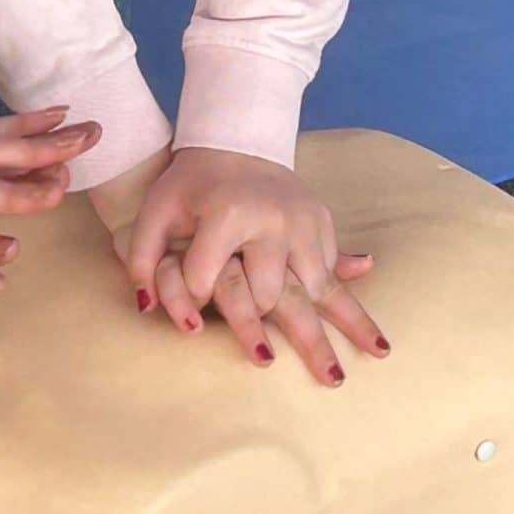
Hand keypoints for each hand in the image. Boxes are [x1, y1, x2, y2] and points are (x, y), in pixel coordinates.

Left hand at [96, 148, 385, 385]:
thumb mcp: (156, 213)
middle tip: (296, 371)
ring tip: (351, 372)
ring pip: (316, 289)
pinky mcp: (322, 222)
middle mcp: (273, 220)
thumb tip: (146, 307)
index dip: (194, 299)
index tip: (193, 310)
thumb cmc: (189, 186)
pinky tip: (373, 341)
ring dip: (335, 332)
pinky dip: (349, 307)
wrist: (234, 142)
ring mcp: (303, 222)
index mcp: (229, 213)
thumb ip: (140, 256)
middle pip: (273, 295)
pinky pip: (334, 273)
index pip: (210, 280)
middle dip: (274, 331)